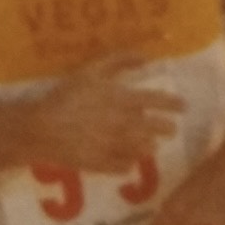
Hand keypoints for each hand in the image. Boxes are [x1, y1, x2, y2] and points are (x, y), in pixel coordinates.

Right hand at [27, 51, 183, 173]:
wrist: (41, 128)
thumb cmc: (65, 97)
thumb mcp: (89, 72)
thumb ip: (118, 61)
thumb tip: (146, 57)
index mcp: (125, 101)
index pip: (159, 102)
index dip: (174, 104)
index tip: (183, 106)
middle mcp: (127, 126)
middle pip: (159, 129)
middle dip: (167, 128)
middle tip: (168, 128)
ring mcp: (118, 148)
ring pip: (146, 150)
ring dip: (149, 145)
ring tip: (148, 143)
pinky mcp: (105, 165)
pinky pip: (126, 167)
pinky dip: (128, 163)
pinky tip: (124, 159)